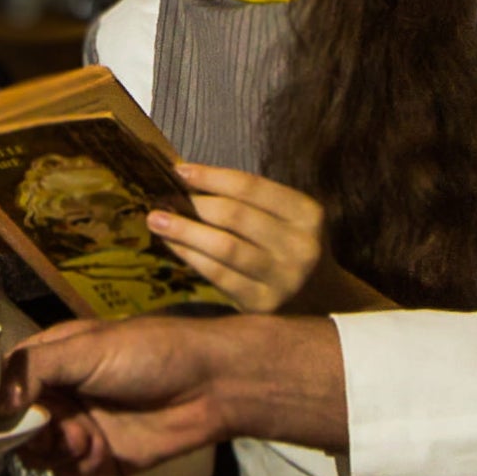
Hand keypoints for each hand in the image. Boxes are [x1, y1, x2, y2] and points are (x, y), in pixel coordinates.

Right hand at [13, 313, 346, 475]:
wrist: (210, 386)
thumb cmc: (149, 352)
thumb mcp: (86, 347)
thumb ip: (36, 369)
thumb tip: (1, 402)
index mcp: (49, 361)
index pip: (1, 385)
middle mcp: (58, 396)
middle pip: (16, 427)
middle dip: (31, 433)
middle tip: (56, 429)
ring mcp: (79, 429)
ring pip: (39, 455)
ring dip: (56, 452)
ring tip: (86, 439)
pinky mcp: (101, 459)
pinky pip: (69, 475)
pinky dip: (79, 469)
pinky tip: (100, 454)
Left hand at [150, 163, 330, 313]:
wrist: (320, 302)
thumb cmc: (288, 249)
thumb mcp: (285, 219)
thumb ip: (248, 202)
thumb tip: (188, 180)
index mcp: (308, 214)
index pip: (252, 187)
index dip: (212, 177)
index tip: (179, 170)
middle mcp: (301, 246)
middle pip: (235, 215)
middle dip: (194, 203)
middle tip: (161, 197)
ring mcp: (283, 278)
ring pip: (224, 246)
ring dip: (185, 230)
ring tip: (156, 219)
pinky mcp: (263, 304)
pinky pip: (218, 274)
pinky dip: (190, 256)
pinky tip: (171, 245)